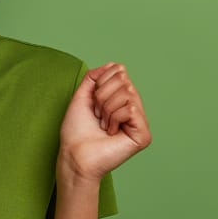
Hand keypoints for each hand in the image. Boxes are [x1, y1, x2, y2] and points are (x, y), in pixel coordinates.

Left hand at [58, 62, 151, 182]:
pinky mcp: (143, 135)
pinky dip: (114, 118)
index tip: (93, 101)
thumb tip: (114, 64)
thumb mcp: (82, 96)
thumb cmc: (76, 130)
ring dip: (106, 108)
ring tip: (103, 125)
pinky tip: (111, 132)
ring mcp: (139, 122)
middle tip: (98, 115)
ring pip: (128, 93)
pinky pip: (131, 109)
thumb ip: (95, 77)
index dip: (102, 81)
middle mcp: (133, 108)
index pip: (120, 70)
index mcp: (120, 99)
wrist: (74, 154)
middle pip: (124, 79)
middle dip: (103, 95)